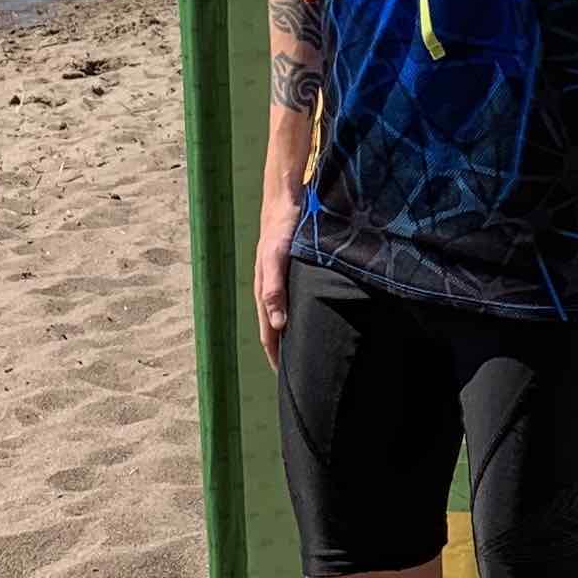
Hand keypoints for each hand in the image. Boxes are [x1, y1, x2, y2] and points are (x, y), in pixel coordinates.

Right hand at [252, 187, 300, 360]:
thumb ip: (275, 289)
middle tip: (298, 375)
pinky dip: (299, 316)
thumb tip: (278, 326)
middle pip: (275, 329)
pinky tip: (312, 317)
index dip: (276, 356)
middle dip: (283, 351)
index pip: (269, 334)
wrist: (285, 197)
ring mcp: (280, 279)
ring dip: (291, 335)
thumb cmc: (282, 226)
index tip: (287, 380)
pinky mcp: (290, 269)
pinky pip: (293, 300)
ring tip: (305, 353)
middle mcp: (270, 288)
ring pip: (284, 315)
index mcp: (265, 291)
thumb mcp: (277, 257)